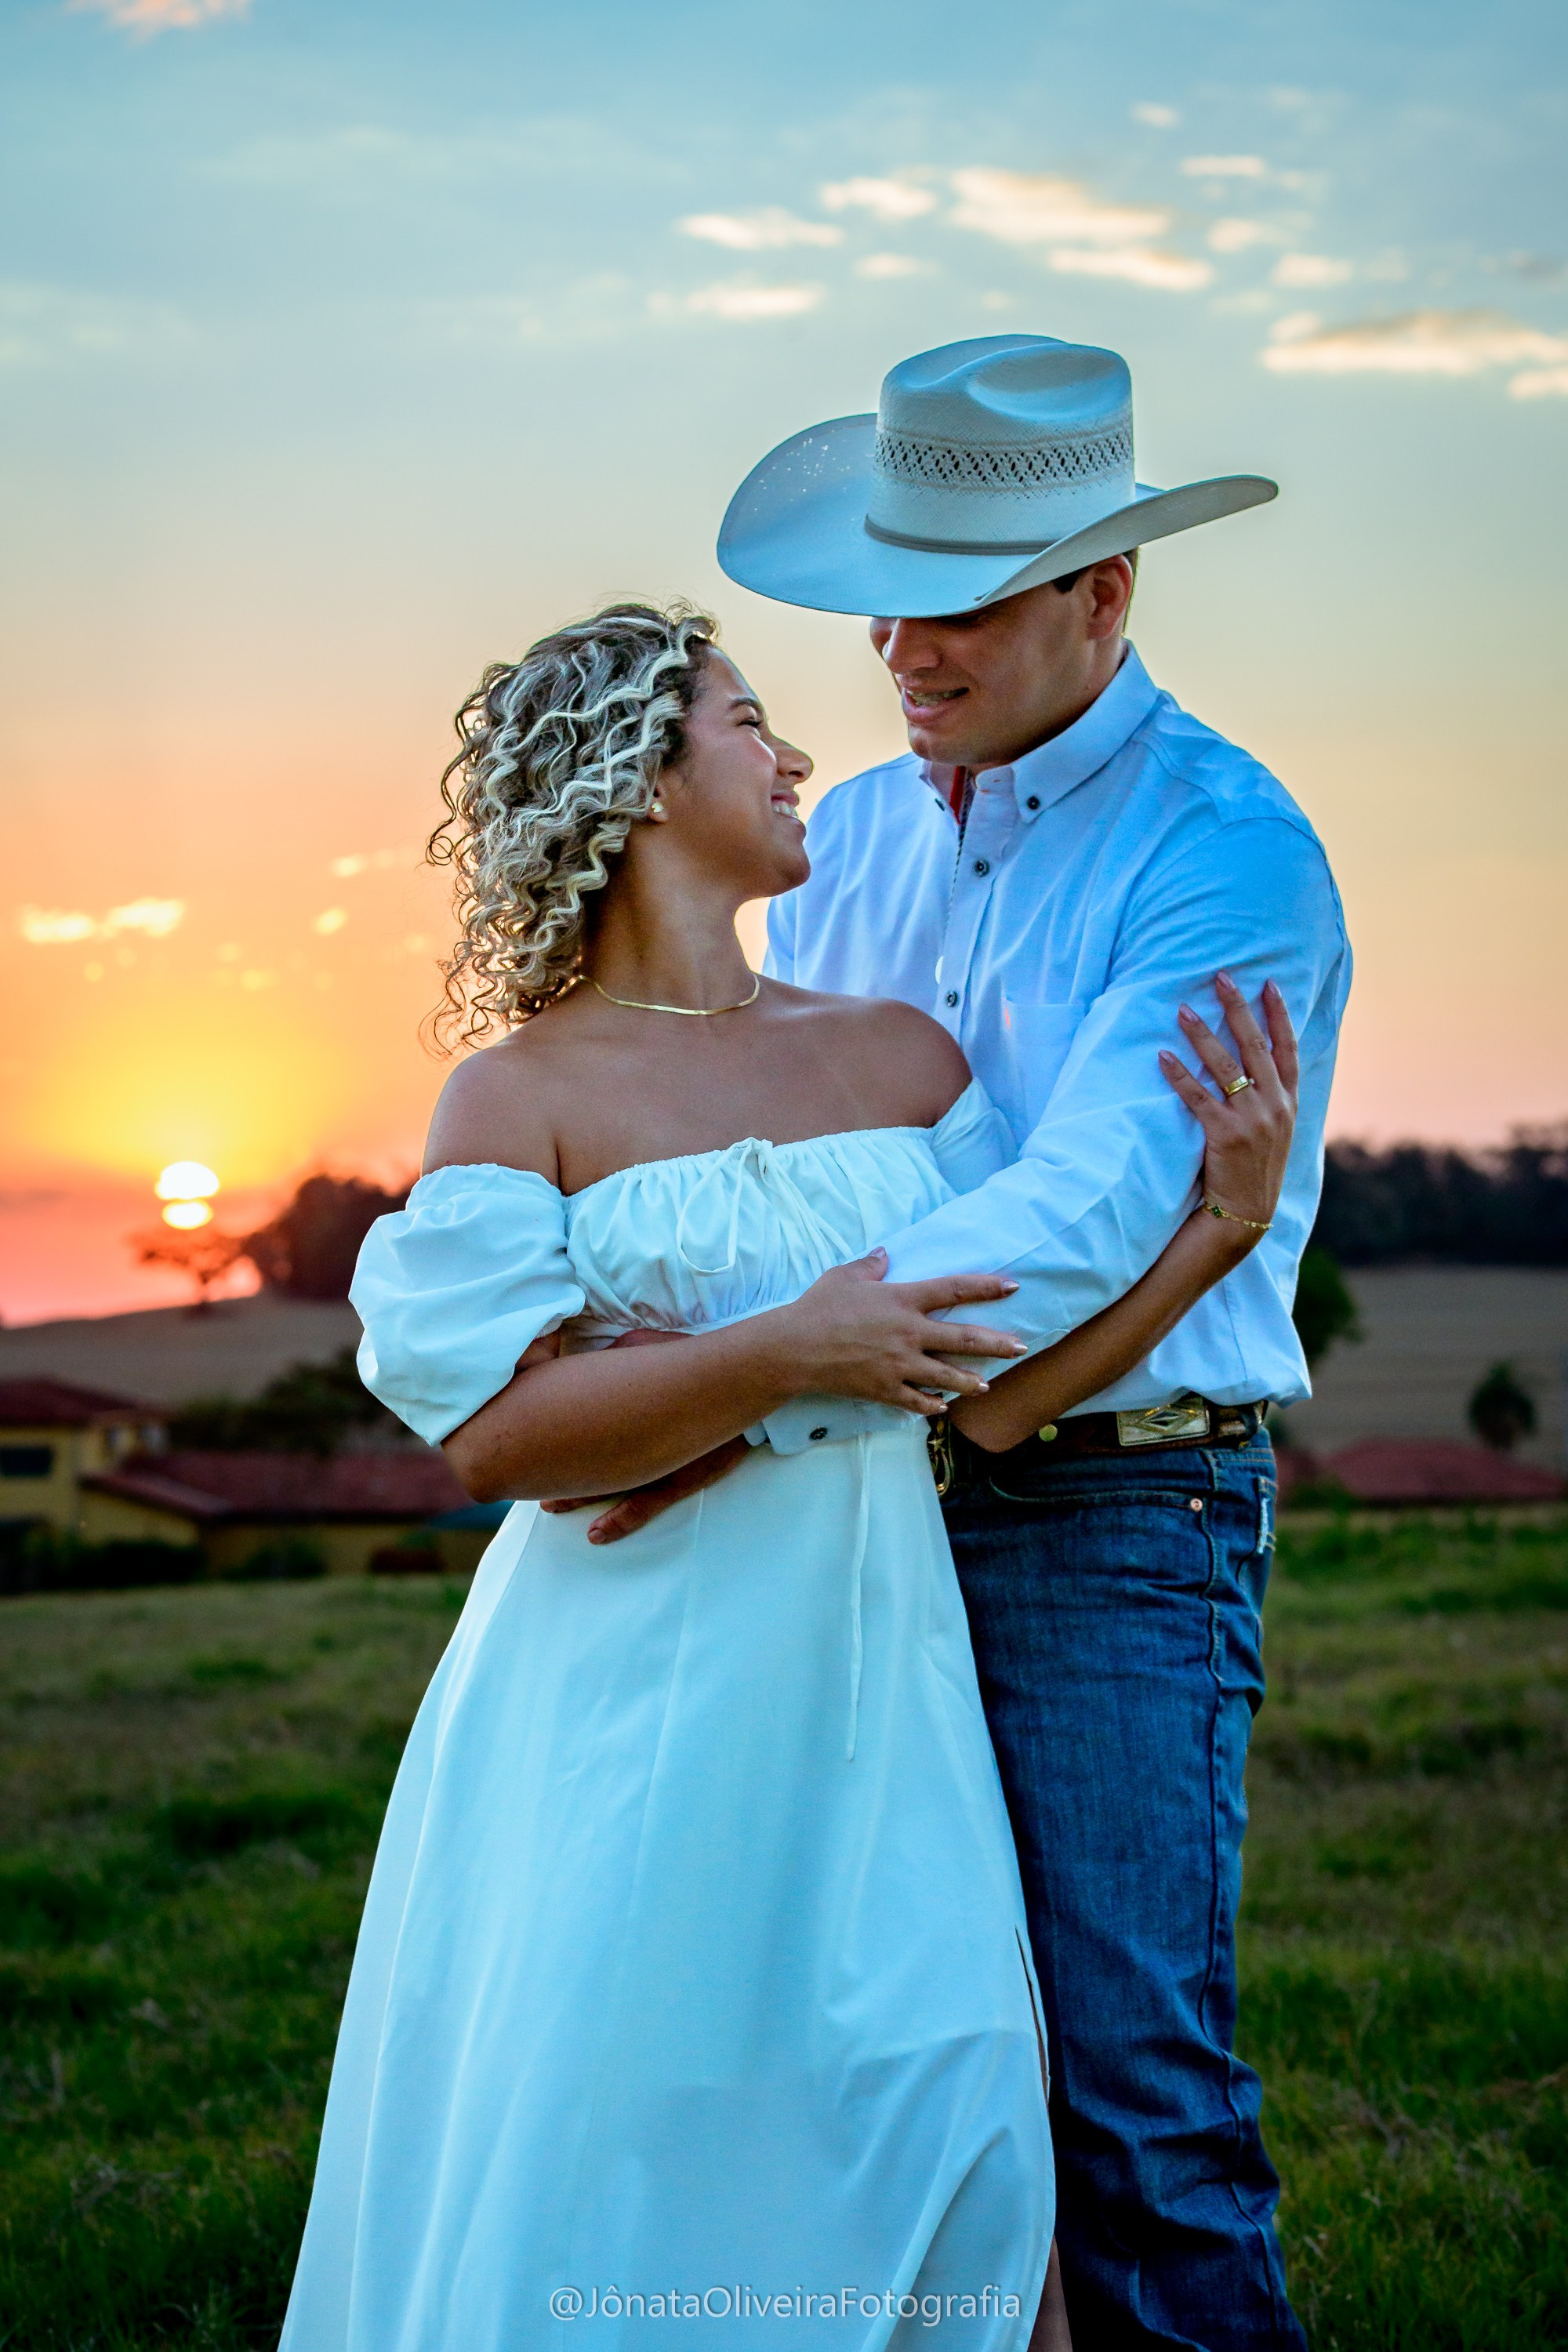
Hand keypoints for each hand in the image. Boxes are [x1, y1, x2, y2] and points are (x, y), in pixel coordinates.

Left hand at [538, 1332, 749, 1542]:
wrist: (750, 1377)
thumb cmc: (700, 1356)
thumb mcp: (653, 1345)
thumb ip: (623, 1353)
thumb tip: (597, 1356)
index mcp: (627, 1402)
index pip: (577, 1421)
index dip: (547, 1432)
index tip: (521, 1435)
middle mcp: (638, 1437)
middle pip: (585, 1456)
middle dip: (553, 1467)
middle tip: (524, 1476)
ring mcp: (660, 1462)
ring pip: (608, 1486)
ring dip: (577, 1496)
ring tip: (549, 1507)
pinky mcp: (682, 1478)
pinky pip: (645, 1505)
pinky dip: (620, 1520)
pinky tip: (596, 1535)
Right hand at [773, 1250, 1024, 1413]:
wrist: (795, 1347)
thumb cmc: (819, 1307)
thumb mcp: (845, 1276)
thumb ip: (870, 1265)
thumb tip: (883, 1254)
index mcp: (902, 1299)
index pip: (954, 1289)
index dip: (986, 1286)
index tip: (1011, 1286)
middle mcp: (909, 1332)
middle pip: (963, 1338)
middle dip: (996, 1343)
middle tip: (1020, 1348)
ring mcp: (899, 1364)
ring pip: (947, 1375)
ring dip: (971, 1381)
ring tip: (987, 1385)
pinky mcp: (885, 1389)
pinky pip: (916, 1400)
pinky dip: (932, 1404)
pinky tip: (943, 1406)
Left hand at [1159, 974, 1298, 1234]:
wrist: (1246, 1215)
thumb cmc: (1255, 1171)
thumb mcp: (1276, 1133)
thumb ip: (1272, 1100)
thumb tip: (1258, 1068)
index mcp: (1289, 1102)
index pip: (1287, 1049)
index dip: (1278, 1015)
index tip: (1269, 985)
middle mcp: (1275, 1106)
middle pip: (1256, 1046)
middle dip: (1238, 1008)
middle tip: (1221, 977)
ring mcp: (1251, 1120)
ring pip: (1226, 1066)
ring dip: (1203, 1035)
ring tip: (1182, 1010)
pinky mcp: (1225, 1135)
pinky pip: (1198, 1097)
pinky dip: (1180, 1075)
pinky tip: (1163, 1056)